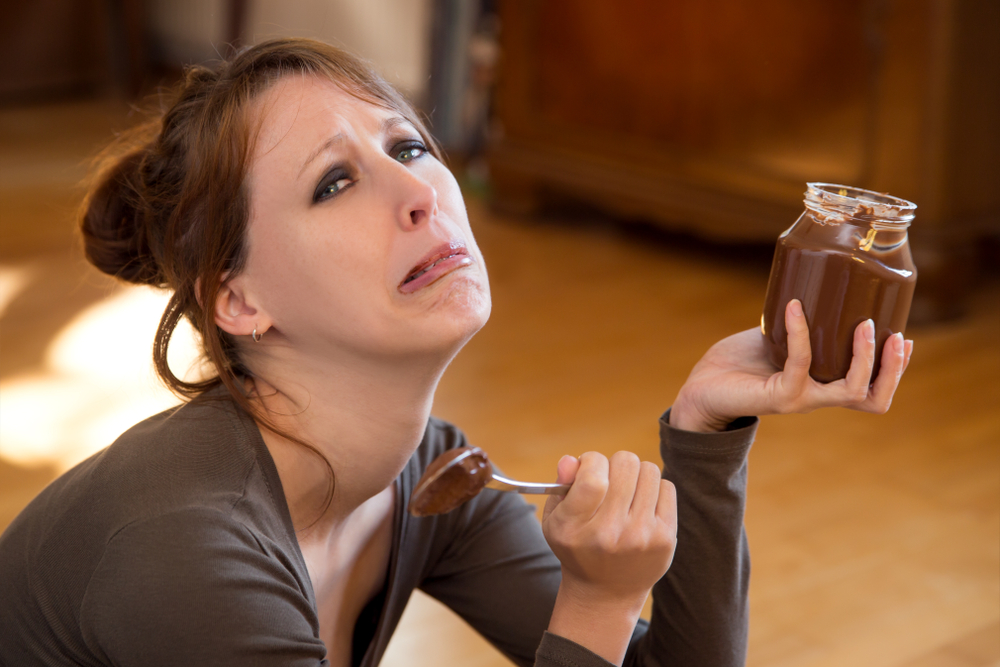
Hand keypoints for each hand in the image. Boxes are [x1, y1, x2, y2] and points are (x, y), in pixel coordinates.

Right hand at [542, 451, 676, 663]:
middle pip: (625, 463)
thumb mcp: (556, 520)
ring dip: (636, 475)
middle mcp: (609, 532)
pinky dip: (654, 489)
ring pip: (649, 470)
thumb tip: (572, 460)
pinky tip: (642, 505)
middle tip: (610, 483)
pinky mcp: (665, 538)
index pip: (593, 475)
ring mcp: (641, 536)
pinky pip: (667, 487)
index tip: (590, 471)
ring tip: (627, 493)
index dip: (591, 461)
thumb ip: (561, 486)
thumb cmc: (578, 547)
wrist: (606, 594)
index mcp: (575, 526)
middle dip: (615, 465)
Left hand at [671, 299, 913, 431]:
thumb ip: (802, 323)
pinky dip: (800, 332)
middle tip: (894, 335)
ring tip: (864, 324)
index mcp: (823, 385)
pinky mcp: (777, 396)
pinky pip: (800, 362)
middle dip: (892, 369)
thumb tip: (818, 284)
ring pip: (850, 391)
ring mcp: (800, 398)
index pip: (873, 391)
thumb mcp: (779, 337)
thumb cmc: (740, 361)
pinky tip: (795, 308)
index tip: (904, 338)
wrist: (703, 386)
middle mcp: (817, 397)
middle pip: (873, 398)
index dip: (895, 371)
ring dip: (864, 357)